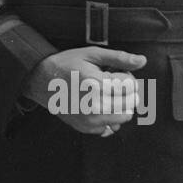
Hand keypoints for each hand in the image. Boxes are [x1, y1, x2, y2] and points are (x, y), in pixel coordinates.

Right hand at [22, 46, 145, 135]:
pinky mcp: (86, 128)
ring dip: (120, 105)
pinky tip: (98, 105)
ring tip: (106, 94)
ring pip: (125, 116)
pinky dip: (109, 117)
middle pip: (131, 102)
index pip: (131, 85)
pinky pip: (111, 127)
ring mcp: (91, 119)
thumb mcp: (91, 55)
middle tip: (111, 83)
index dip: (126, 75)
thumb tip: (142, 61)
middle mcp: (95, 105)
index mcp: (97, 84)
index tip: (115, 72)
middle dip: (126, 91)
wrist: (40, 81)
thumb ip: (119, 58)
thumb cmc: (66, 65)